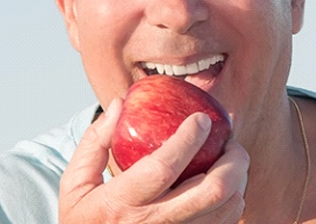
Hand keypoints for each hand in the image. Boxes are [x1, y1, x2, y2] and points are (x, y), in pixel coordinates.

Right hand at [59, 98, 248, 223]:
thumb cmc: (85, 219)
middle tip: (232, 142)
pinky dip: (234, 202)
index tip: (201, 118)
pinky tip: (229, 185)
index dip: (188, 140)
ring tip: (232, 160)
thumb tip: (118, 104)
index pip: (162, 168)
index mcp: (121, 203)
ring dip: (238, 180)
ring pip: (226, 210)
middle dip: (231, 160)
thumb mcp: (76, 184)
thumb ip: (95, 142)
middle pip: (211, 191)